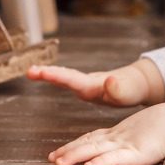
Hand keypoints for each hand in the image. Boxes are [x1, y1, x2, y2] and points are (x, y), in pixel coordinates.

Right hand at [27, 57, 164, 106]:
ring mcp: (85, 83)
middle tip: (29, 71)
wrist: (135, 83)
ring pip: (64, 76)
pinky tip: (41, 74)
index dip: (57, 77)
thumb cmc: (131, 90)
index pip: (73, 80)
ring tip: (30, 71)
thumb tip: (109, 80)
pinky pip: (66, 80)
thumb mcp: (127, 93)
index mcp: (94, 86)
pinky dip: (53, 76)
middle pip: (65, 75)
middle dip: (47, 73)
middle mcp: (87, 82)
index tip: (43, 72)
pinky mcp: (84, 86)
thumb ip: (117, 90)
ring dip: (47, 73)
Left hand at [50, 101, 164, 164]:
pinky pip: (115, 158)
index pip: (91, 138)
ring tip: (59, 162)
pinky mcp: (135, 153)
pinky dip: (101, 162)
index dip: (74, 145)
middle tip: (51, 159)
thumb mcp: (142, 133)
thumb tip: (129, 147)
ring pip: (94, 150)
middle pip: (87, 143)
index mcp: (119, 133)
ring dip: (75, 155)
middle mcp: (118, 138)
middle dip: (68, 150)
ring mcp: (125, 145)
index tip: (58, 152)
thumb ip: (132, 141)